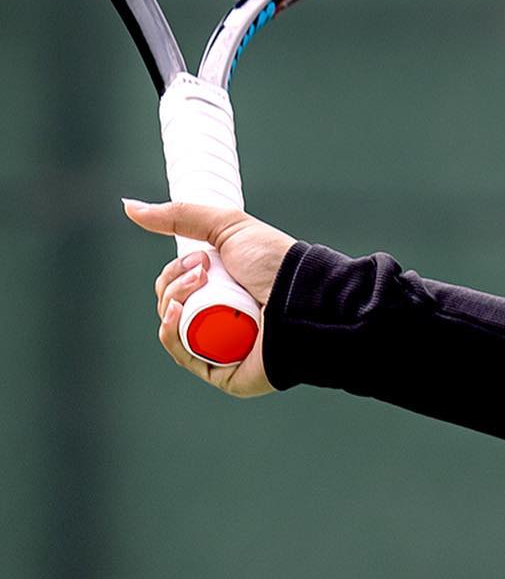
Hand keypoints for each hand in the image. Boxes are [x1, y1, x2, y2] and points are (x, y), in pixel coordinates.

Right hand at [122, 199, 296, 396]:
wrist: (301, 295)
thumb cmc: (274, 262)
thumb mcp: (226, 226)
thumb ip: (180, 215)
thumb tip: (128, 206)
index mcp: (221, 289)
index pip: (176, 287)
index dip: (173, 274)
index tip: (196, 260)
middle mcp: (220, 318)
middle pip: (171, 306)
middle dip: (174, 286)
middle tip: (201, 272)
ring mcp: (221, 347)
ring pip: (172, 329)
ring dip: (171, 305)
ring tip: (195, 289)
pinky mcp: (223, 371)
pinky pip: (184, 354)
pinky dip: (170, 334)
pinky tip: (174, 315)